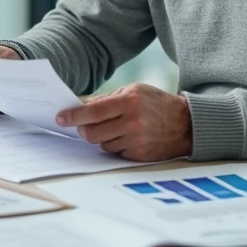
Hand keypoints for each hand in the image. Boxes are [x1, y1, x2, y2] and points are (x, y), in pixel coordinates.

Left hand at [56, 83, 192, 161]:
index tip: (61, 118)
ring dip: (102, 138)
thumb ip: (107, 99)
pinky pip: (115, 153)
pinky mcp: (140, 156)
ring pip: (102, 144)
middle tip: (84, 126)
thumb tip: (81, 107)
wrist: (186, 124)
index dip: (74, 116)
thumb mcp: (134, 91)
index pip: (93, 111)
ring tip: (116, 128)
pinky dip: (116, 146)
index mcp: (129, 102)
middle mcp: (132, 122)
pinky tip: (127, 138)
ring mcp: (136, 141)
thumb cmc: (156, 103)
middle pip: (92, 133)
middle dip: (84, 130)